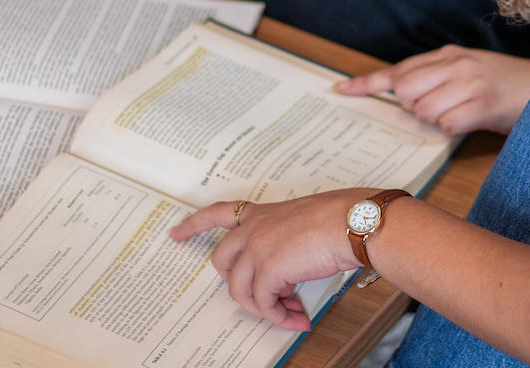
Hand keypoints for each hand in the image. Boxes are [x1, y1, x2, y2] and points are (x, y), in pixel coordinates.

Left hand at [170, 190, 372, 329]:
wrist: (352, 223)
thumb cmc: (340, 219)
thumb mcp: (304, 222)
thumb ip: (286, 241)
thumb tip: (289, 272)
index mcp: (263, 212)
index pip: (219, 212)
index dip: (194, 224)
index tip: (176, 233)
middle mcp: (254, 228)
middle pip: (222, 261)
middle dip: (237, 284)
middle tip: (263, 298)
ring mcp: (257, 248)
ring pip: (241, 289)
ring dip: (265, 308)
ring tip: (292, 314)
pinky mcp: (268, 269)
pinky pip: (263, 303)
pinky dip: (279, 316)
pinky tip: (298, 317)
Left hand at [334, 45, 529, 134]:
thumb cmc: (504, 83)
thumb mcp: (467, 69)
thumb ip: (436, 77)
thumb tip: (404, 97)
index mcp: (448, 55)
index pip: (398, 69)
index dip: (368, 83)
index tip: (343, 90)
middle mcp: (455, 64)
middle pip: (405, 92)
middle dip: (413, 107)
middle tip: (438, 109)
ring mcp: (469, 82)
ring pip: (424, 110)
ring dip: (436, 120)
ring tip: (461, 113)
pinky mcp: (483, 103)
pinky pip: (447, 124)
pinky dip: (452, 129)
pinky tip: (470, 121)